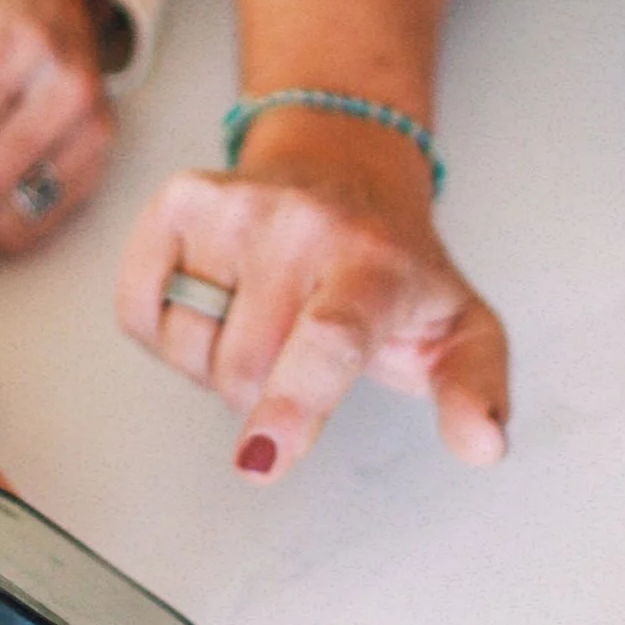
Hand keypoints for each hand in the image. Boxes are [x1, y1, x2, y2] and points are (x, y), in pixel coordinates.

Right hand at [117, 109, 507, 482]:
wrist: (346, 165)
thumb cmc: (393, 264)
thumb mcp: (458, 326)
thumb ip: (474, 389)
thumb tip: (484, 444)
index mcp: (376, 260)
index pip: (330, 338)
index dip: (292, 403)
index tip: (260, 458)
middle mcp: (303, 222)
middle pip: (244, 366)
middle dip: (261, 397)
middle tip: (296, 357)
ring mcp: (236, 204)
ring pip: (186, 346)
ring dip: (212, 364)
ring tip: (259, 322)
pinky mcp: (181, 198)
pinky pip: (140, 310)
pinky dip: (164, 330)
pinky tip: (212, 300)